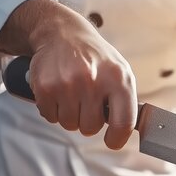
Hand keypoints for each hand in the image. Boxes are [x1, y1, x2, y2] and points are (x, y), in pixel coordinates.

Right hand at [0, 0, 136, 148]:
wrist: (63, 33)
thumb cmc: (96, 59)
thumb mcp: (120, 72)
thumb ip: (126, 101)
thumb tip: (130, 131)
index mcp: (119, 79)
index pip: (124, 122)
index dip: (117, 139)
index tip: (112, 141)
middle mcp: (95, 81)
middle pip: (91, 128)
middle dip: (88, 120)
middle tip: (86, 102)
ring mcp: (69, 84)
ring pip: (69, 124)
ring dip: (70, 114)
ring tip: (73, 93)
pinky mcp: (46, 86)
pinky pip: (50, 116)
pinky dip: (52, 109)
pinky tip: (58, 91)